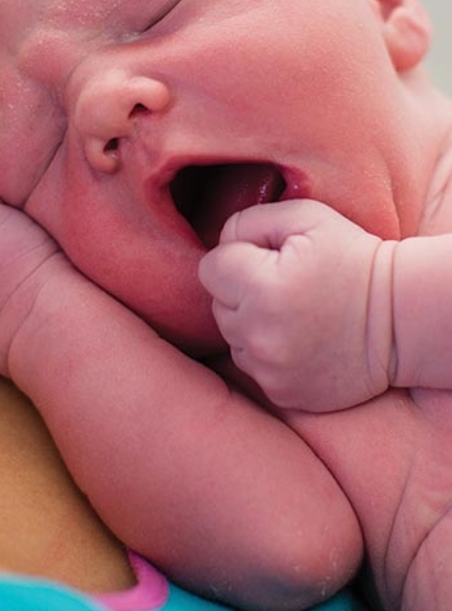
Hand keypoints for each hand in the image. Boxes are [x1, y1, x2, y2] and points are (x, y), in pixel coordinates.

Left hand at [198, 199, 395, 410]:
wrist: (401, 321)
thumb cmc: (351, 260)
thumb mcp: (304, 218)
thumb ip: (247, 222)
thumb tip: (220, 242)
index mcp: (262, 287)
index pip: (210, 268)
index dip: (236, 259)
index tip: (268, 261)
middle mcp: (261, 334)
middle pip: (218, 304)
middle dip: (242, 292)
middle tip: (286, 287)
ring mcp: (270, 369)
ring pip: (232, 336)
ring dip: (252, 323)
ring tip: (294, 314)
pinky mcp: (282, 393)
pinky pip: (251, 365)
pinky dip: (266, 353)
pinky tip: (299, 340)